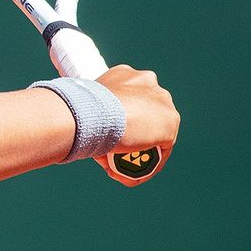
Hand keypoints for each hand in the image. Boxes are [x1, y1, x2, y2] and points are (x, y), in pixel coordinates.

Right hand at [93, 65, 179, 185]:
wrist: (94, 113)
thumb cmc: (80, 110)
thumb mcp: (85, 106)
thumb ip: (92, 113)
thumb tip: (82, 130)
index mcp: (128, 74)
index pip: (132, 98)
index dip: (122, 118)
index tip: (110, 134)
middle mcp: (149, 82)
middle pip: (146, 113)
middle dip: (136, 132)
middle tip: (117, 150)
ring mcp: (162, 102)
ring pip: (155, 132)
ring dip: (142, 150)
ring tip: (122, 169)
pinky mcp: (170, 124)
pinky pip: (160, 150)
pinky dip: (148, 166)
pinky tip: (132, 177)